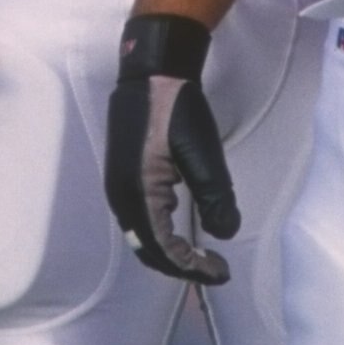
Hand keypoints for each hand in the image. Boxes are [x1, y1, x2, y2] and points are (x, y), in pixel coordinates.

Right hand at [104, 15, 239, 284]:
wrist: (151, 72)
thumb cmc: (176, 109)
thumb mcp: (202, 154)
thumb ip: (214, 197)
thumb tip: (225, 233)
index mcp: (138, 195)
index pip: (164, 249)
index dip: (193, 267)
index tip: (221, 272)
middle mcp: (121, 196)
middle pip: (147, 249)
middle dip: (179, 266)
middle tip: (213, 270)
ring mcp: (119, 186)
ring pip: (142, 236)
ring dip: (169, 251)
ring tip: (199, 256)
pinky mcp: (124, 175)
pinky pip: (139, 219)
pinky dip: (160, 234)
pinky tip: (180, 228)